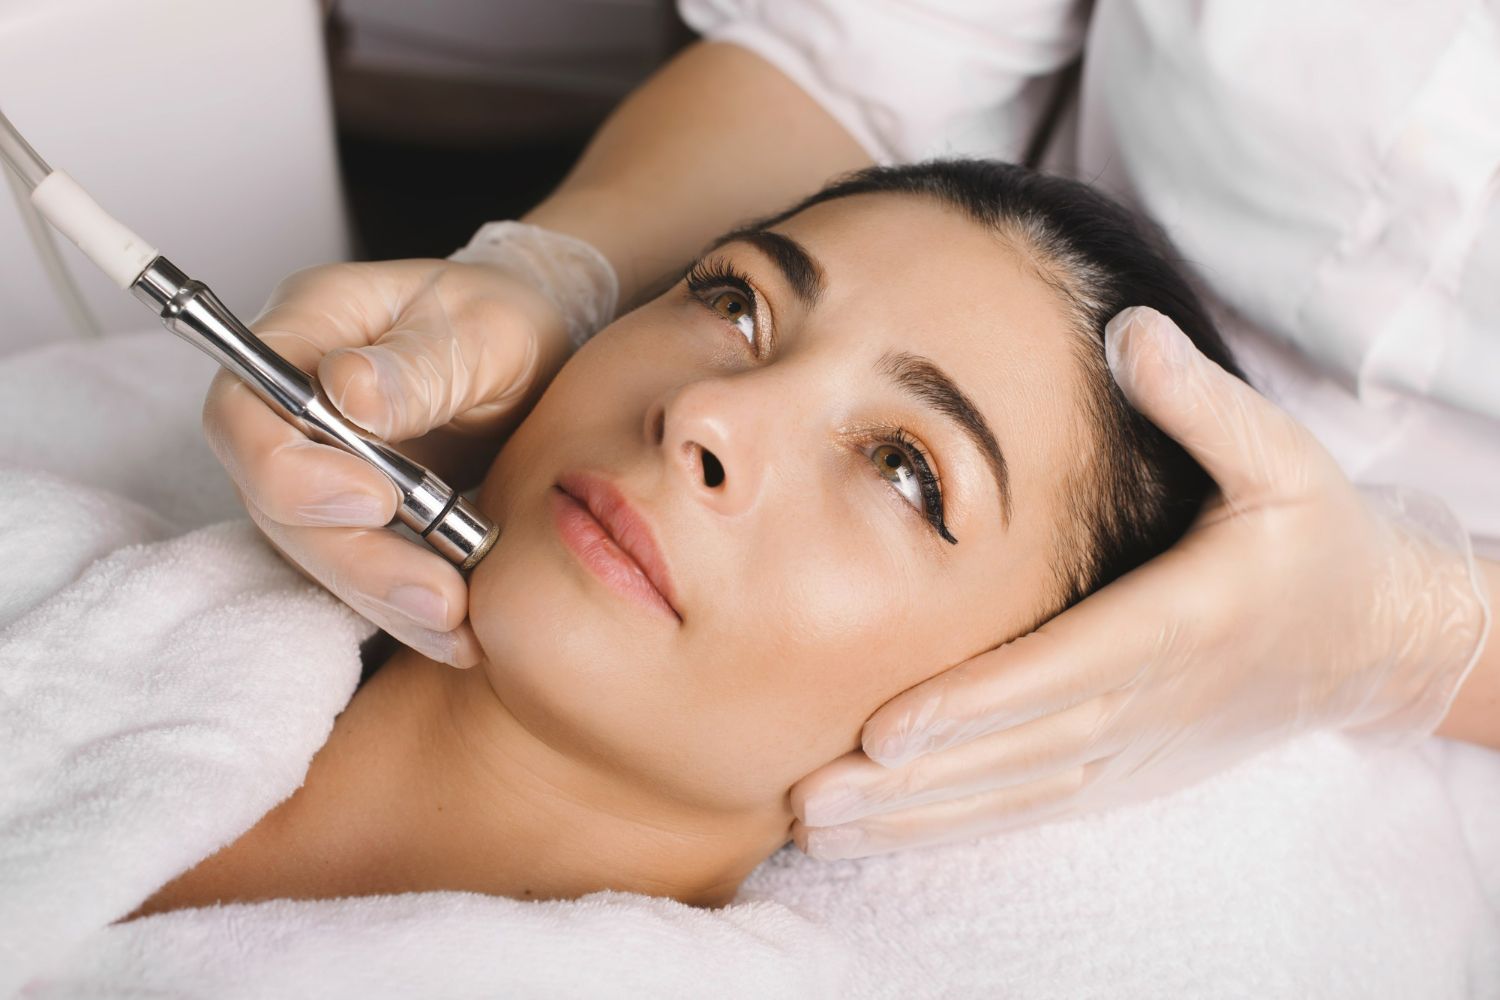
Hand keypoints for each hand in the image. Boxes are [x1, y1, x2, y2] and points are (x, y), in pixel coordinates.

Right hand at [202, 258, 573, 666]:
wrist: (535, 354)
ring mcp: (315, 470)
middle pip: (274, 503)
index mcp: (303, 334)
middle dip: (354, 559)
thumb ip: (422, 363)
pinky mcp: (352, 521)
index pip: (242, 413)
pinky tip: (460, 638)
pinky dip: (409, 611)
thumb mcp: (487, 326)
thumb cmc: (502, 320)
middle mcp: (289, 409)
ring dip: (384, 599)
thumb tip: (348, 395)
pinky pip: (362, 576)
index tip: (376, 499)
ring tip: (458, 626)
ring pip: (318, 553)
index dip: (291, 471)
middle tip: (438, 595)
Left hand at [790, 306, 1490, 859]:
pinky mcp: (1122, 772)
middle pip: (1018, 750)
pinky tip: (881, 834)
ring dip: (915, 816)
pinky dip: (955, 825)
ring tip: (818, 826)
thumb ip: (1200, 399)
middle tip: (811, 800)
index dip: (979, 703)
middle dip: (914, 780)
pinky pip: (1032, 805)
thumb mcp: (1282, 457)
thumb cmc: (1311, 537)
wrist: (1368, 640)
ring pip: (1013, 791)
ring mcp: (1135, 749)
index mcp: (1188, 620)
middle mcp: (1153, 701)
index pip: (1068, 669)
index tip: (888, 726)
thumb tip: (1125, 328)